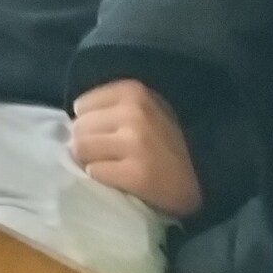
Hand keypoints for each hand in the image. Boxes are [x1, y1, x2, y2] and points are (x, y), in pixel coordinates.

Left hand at [69, 80, 201, 218]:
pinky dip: (101, 178)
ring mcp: (135, 143)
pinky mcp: (137, 173)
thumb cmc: (165, 144)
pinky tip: (119, 179)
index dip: (89, 124)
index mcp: (134, 91)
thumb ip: (111, 108)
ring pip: (81, 149)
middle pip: (78, 128)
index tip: (105, 136)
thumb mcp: (144, 110)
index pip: (82, 106)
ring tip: (111, 166)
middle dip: (87, 143)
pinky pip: (94, 172)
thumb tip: (70, 121)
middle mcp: (134, 113)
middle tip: (107, 156)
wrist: (202, 180)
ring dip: (91, 161)